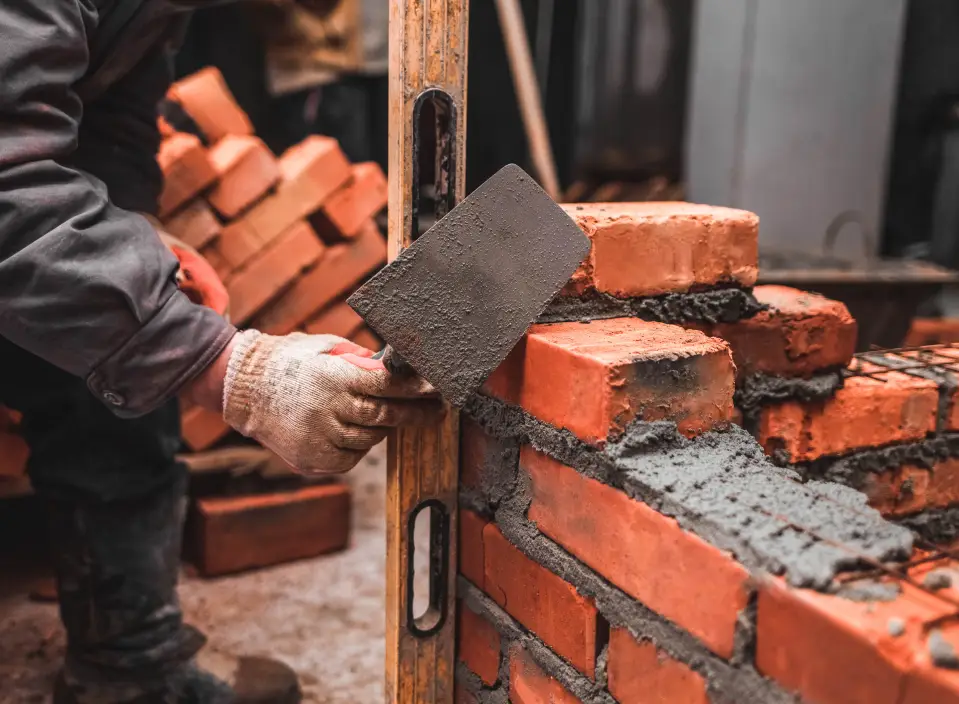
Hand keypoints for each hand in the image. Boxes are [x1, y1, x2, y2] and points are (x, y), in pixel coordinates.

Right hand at [221, 330, 443, 473]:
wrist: (243, 390)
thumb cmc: (290, 362)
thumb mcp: (325, 347)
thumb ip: (361, 360)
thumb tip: (397, 367)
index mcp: (333, 377)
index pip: (386, 384)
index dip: (414, 388)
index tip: (434, 389)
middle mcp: (327, 409)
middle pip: (384, 416)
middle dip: (415, 413)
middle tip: (435, 410)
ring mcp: (318, 437)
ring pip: (370, 438)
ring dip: (384, 427)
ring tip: (390, 416)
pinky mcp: (312, 459)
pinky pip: (351, 457)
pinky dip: (360, 445)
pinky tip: (356, 431)